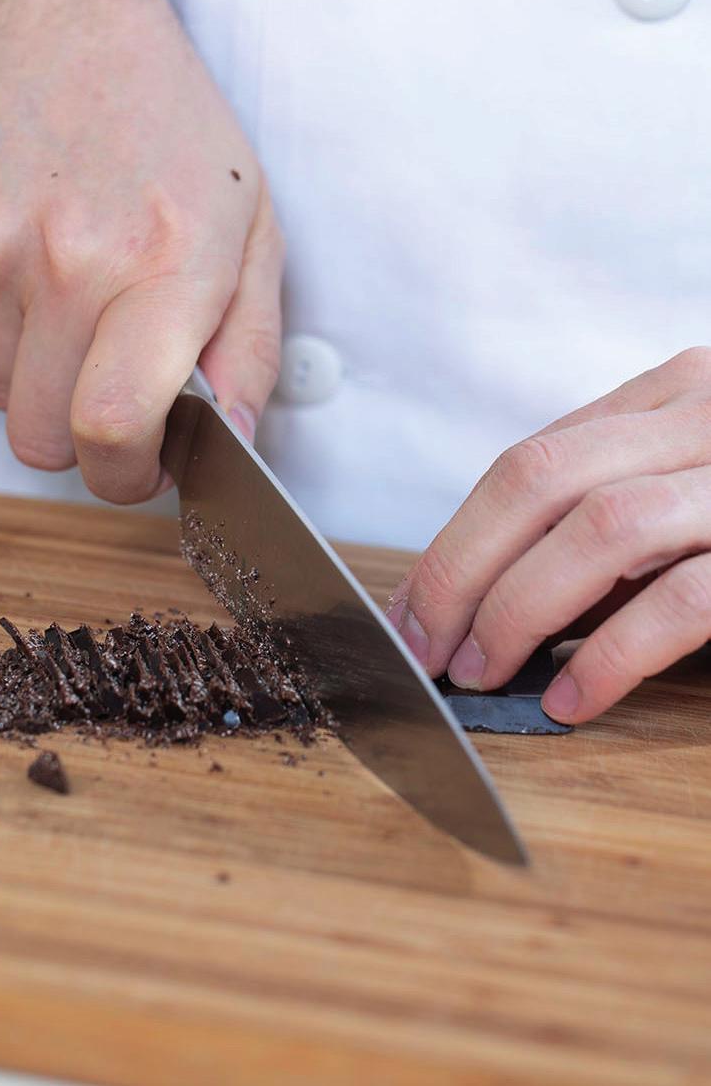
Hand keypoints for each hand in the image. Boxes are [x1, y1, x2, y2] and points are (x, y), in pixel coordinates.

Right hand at [0, 0, 282, 501]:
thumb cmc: (167, 126)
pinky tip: (20, 271)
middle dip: (80, 435)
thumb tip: (232, 440)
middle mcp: (65, 257)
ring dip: (32, 374)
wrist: (58, 14)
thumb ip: (251, 348)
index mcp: (162, 264)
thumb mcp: (250, 231)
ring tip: (68, 305)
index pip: (111, 427)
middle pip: (40, 435)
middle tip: (107, 390)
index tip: (139, 464)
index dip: (124, 474)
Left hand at [387, 347, 710, 722]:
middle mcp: (710, 413)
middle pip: (540, 479)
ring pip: (601, 527)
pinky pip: (684, 598)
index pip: (530, 459)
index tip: (414, 607)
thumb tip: (493, 592)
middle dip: (461, 571)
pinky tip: (572, 700)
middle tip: (425, 647)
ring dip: (519, 608)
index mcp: (677, 394)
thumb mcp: (693, 485)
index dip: (457, 538)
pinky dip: (614, 654)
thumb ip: (614, 510)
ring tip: (482, 671)